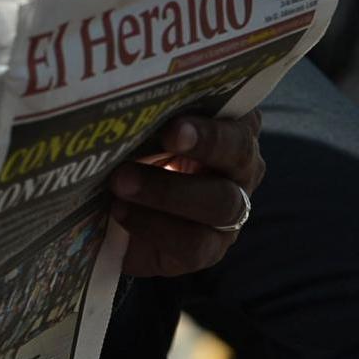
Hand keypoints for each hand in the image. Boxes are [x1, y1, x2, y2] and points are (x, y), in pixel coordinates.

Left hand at [111, 111, 263, 278]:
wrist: (118, 209)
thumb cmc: (139, 152)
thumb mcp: (148, 130)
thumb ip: (153, 116)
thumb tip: (128, 106)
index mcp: (233, 128)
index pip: (239, 119)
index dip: (211, 125)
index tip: (174, 127)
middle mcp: (240, 170)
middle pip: (239, 155)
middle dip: (203, 147)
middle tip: (160, 142)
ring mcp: (230, 215)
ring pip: (220, 204)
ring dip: (167, 192)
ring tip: (121, 182)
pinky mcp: (208, 251)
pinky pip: (194, 244)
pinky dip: (153, 226)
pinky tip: (120, 211)